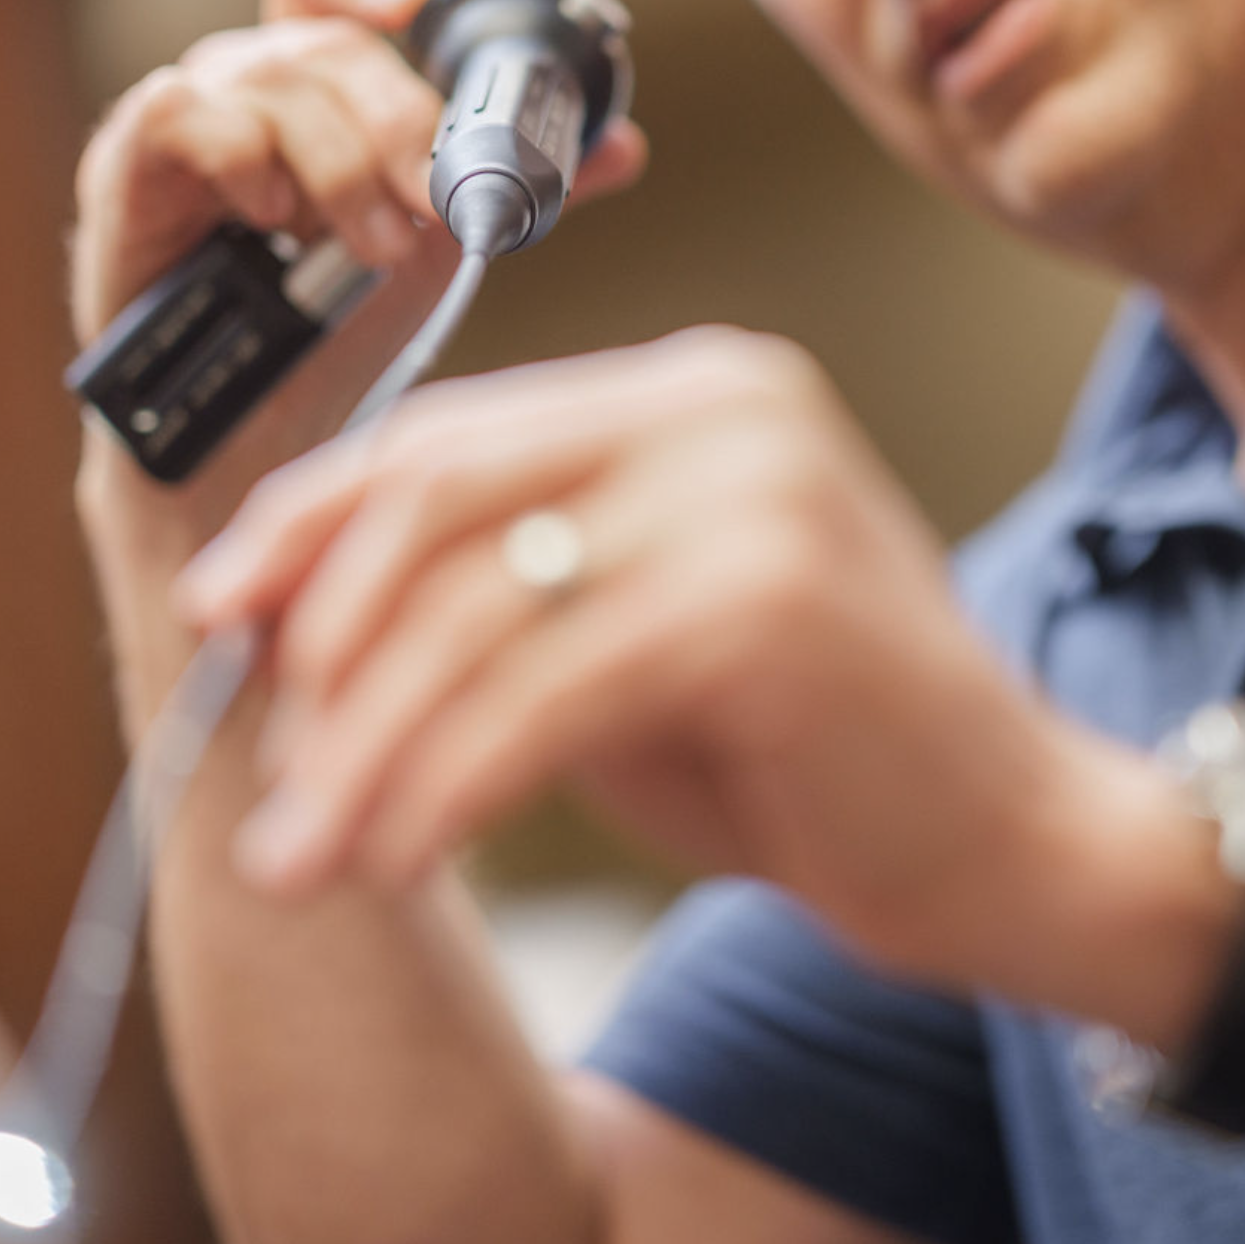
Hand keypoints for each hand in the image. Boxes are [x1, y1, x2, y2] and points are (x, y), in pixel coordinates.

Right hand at [69, 0, 649, 492]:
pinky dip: (249, 161)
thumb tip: (622, 145)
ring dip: (345, 165)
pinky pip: (186, 112)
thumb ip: (521, 182)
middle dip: (401, 121)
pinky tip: (278, 223)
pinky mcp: (130, 167)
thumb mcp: (442, 234)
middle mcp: (244, 77)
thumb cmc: (336, 323)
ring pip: (274, 77)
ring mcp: (185, 117)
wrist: (260, 432)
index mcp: (313, 72)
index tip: (415, 4)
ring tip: (379, 248)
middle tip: (436, 203)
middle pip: (326, 35)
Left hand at [174, 327, 1224, 1017]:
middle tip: (259, 766)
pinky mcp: (765, 600)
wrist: (1018, 845)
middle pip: (444, 491)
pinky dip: (445, 783)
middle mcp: (728, 406)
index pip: (459, 428)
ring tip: (303, 853)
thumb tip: (297, 624)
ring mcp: (754, 491)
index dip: (320, 519)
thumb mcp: (637, 642)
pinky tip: (397, 853)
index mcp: (699, 391)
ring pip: (477, 607)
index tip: (226, 611)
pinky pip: (542, 694)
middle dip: (320, 636)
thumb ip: (508, 598)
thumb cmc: (819, 751)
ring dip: (364, 748)